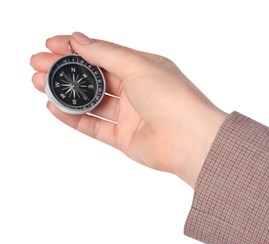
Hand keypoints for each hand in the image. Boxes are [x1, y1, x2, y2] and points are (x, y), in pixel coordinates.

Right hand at [30, 32, 227, 187]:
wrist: (190, 140)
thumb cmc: (173, 98)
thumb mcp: (137, 66)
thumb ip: (106, 54)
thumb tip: (79, 39)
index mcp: (142, 67)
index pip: (103, 53)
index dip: (77, 48)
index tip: (52, 44)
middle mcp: (135, 90)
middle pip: (93, 77)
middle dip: (65, 70)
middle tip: (38, 65)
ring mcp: (129, 114)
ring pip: (91, 101)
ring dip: (65, 93)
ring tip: (39, 84)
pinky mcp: (124, 137)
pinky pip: (94, 126)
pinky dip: (74, 118)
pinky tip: (54, 108)